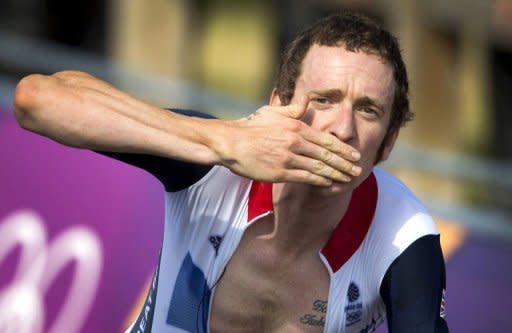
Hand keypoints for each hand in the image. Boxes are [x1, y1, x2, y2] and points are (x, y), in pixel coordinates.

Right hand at [216, 96, 360, 185]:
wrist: (231, 142)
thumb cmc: (251, 127)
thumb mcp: (272, 112)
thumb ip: (292, 109)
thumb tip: (307, 99)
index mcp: (296, 127)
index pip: (326, 140)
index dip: (342, 149)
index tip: (354, 155)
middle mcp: (295, 142)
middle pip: (327, 155)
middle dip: (345, 164)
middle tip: (358, 170)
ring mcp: (288, 158)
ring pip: (319, 168)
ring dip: (336, 174)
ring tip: (348, 179)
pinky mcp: (280, 172)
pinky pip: (305, 177)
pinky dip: (319, 181)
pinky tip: (329, 183)